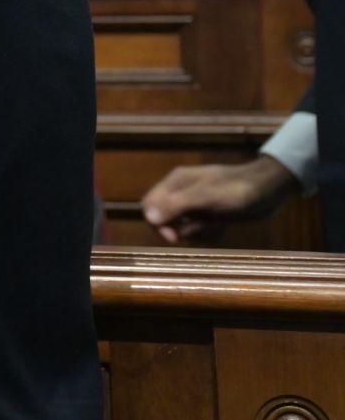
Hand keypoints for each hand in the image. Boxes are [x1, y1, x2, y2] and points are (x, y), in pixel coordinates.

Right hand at [140, 156, 298, 244]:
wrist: (270, 189)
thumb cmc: (238, 190)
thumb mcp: (206, 197)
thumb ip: (177, 205)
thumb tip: (149, 218)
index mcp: (175, 182)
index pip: (150, 205)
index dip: (157, 222)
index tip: (174, 237)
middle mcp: (181, 192)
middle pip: (164, 217)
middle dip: (177, 229)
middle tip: (197, 234)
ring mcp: (195, 203)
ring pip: (181, 225)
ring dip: (195, 233)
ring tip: (214, 229)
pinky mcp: (209, 213)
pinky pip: (197, 228)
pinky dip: (207, 233)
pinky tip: (221, 229)